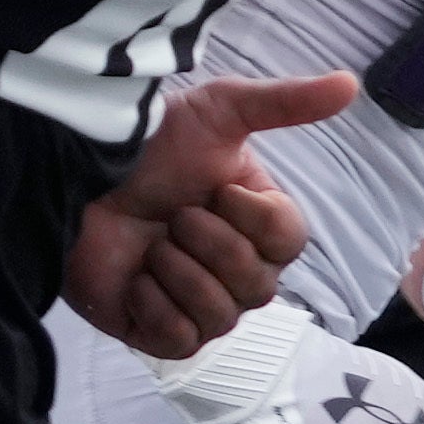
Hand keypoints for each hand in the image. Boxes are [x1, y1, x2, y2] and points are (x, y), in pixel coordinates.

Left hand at [70, 72, 359, 355]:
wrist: (70, 177)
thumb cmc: (146, 144)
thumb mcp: (219, 112)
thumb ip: (285, 102)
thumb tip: (353, 83)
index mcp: (256, 222)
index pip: (290, 242)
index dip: (252, 219)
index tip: (216, 189)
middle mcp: (234, 267)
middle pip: (259, 285)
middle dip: (208, 243)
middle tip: (172, 215)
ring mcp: (196, 303)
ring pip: (223, 316)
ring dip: (179, 272)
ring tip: (151, 244)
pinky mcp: (156, 332)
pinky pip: (183, 340)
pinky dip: (157, 307)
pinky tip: (136, 278)